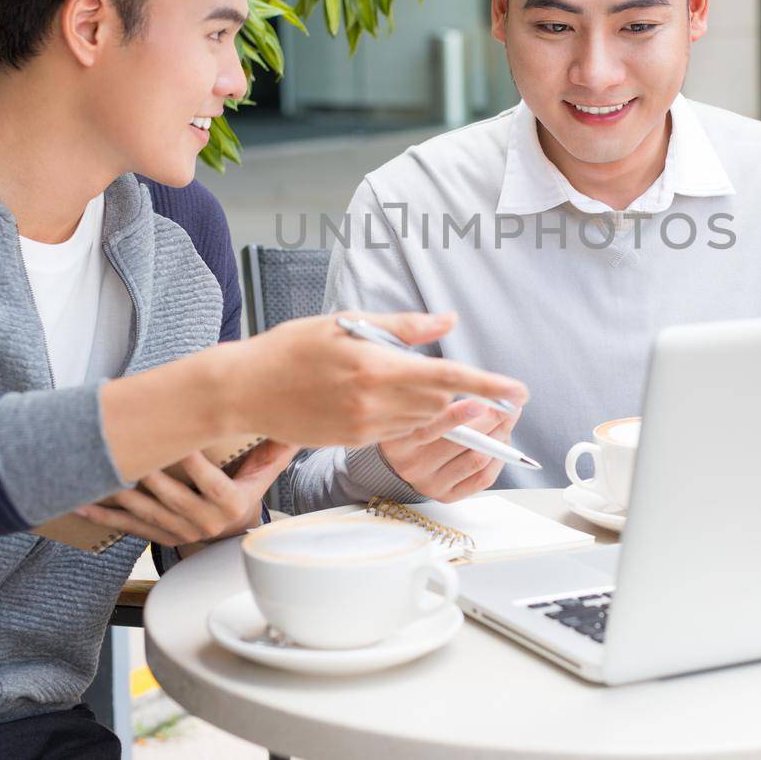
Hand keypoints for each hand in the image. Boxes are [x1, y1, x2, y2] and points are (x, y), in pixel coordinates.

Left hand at [74, 440, 296, 548]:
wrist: (234, 535)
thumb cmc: (247, 494)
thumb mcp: (265, 474)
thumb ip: (276, 449)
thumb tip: (293, 424)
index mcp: (232, 505)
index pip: (212, 483)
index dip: (195, 464)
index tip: (181, 442)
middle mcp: (205, 523)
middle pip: (173, 497)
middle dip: (149, 475)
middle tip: (129, 452)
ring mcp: (180, 532)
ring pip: (146, 512)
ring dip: (121, 495)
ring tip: (100, 475)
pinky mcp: (159, 536)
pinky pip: (128, 526)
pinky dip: (104, 515)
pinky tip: (83, 503)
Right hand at [222, 310, 527, 446]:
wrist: (244, 390)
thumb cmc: (290, 349)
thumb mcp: (345, 323)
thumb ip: (402, 326)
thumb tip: (446, 319)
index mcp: (374, 367)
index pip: (444, 376)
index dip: (486, 384)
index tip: (516, 389)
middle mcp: (372, 402)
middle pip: (440, 402)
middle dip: (474, 399)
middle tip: (503, 393)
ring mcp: (362, 426)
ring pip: (423, 419)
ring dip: (447, 409)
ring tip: (468, 398)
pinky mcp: (352, 440)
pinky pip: (397, 430)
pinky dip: (415, 418)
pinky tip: (417, 404)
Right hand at [382, 396, 522, 502]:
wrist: (400, 453)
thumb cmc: (413, 420)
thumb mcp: (416, 402)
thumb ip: (441, 395)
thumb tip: (487, 388)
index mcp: (398, 440)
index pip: (436, 423)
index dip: (465, 410)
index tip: (489, 396)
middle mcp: (411, 465)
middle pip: (463, 441)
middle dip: (494, 419)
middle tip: (510, 404)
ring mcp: (429, 483)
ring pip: (477, 458)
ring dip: (500, 436)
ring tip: (507, 420)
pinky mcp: (446, 495)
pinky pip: (482, 479)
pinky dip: (498, 459)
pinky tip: (502, 444)